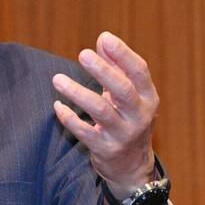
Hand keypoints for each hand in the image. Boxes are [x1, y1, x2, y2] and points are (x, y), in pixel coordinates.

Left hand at [51, 32, 159, 196]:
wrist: (131, 166)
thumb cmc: (126, 120)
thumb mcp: (127, 95)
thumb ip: (116, 67)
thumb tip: (103, 39)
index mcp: (148, 97)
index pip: (139, 71)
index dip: (123, 54)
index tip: (105, 38)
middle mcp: (139, 116)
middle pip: (123, 90)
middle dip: (103, 71)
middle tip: (82, 54)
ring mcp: (123, 134)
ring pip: (101, 111)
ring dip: (78, 93)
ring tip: (57, 79)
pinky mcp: (106, 149)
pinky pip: (85, 132)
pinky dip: (69, 118)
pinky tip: (57, 106)